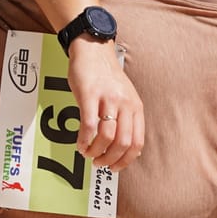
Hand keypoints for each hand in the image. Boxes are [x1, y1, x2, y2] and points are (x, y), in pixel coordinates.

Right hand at [66, 35, 143, 169]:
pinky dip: (84, 140)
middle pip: (123, 143)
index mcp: (135, 107)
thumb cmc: (105, 76)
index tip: (115, 167)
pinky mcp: (89, 95)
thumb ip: (125, 119)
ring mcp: (108, 99)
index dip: (125, 160)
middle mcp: (125, 104)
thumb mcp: (124, 97)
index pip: (137, 143)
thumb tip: (121, 147)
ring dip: (96, 152)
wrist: (93, 50)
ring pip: (106, 137)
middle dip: (110, 159)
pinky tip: (80, 144)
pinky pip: (89, 125)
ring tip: (88, 154)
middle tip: (99, 163)